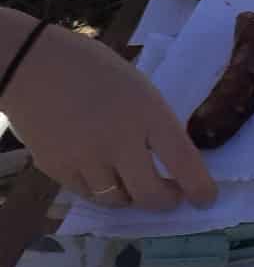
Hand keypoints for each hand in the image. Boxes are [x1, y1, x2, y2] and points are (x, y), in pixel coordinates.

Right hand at [4, 21, 216, 209]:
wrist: (32, 65)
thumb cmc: (94, 70)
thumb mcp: (140, 89)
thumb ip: (155, 123)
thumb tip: (171, 159)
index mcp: (148, 113)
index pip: (183, 160)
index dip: (199, 187)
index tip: (207, 200)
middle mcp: (119, 141)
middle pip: (149, 194)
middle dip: (166, 201)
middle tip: (172, 196)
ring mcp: (85, 158)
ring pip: (116, 200)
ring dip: (131, 197)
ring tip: (135, 183)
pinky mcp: (56, 169)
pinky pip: (86, 194)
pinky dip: (100, 191)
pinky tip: (104, 176)